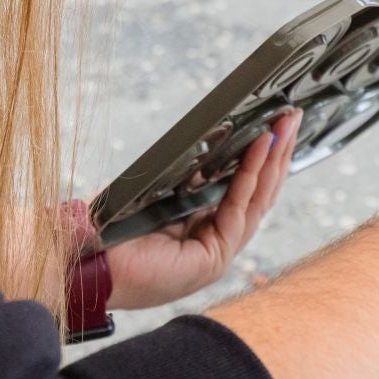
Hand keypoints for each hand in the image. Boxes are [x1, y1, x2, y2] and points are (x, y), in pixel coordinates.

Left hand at [98, 110, 300, 309]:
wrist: (87, 262)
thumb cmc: (114, 230)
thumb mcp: (159, 195)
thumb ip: (187, 180)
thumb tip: (210, 146)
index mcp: (204, 230)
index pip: (246, 192)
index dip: (264, 159)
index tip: (276, 125)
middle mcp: (216, 242)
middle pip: (260, 194)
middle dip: (279, 153)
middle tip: (292, 116)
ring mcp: (218, 253)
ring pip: (258, 201)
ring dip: (274, 160)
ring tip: (285, 125)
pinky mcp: (213, 259)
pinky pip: (239, 209)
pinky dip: (250, 175)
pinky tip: (258, 147)